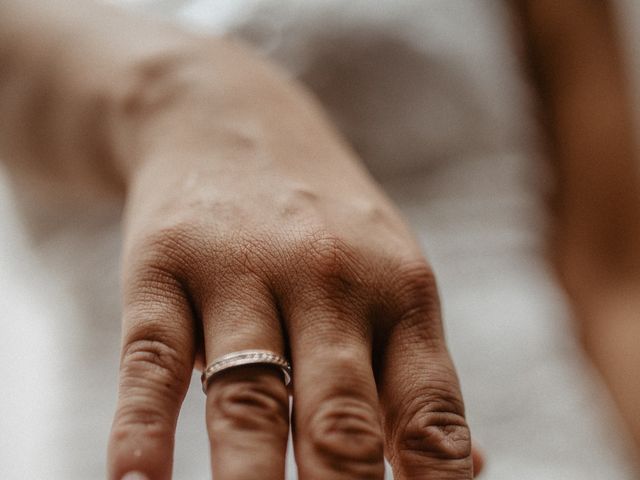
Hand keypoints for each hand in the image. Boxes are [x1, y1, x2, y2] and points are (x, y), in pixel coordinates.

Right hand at [106, 40, 478, 479]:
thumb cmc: (324, 222)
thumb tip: (469, 472)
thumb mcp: (392, 281)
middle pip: (344, 423)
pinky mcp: (163, 263)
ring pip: (250, 397)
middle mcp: (330, 281)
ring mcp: (243, 270)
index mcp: (402, 295)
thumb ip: (418, 379)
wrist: (231, 118)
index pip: (431, 420)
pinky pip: (155, 357)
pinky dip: (142, 428)